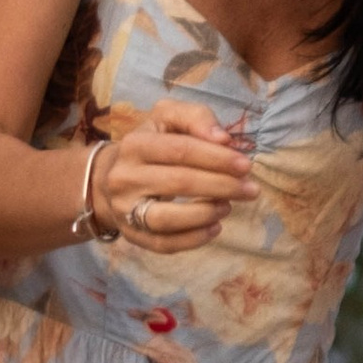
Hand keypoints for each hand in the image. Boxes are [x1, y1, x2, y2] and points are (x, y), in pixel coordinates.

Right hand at [87, 97, 252, 249]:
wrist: (112, 176)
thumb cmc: (152, 143)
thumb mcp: (168, 118)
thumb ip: (196, 117)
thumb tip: (223, 139)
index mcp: (134, 144)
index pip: (181, 150)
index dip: (216, 158)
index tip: (245, 166)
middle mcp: (124, 177)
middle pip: (179, 182)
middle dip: (222, 186)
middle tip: (250, 190)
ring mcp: (125, 209)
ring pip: (168, 218)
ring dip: (206, 214)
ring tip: (228, 206)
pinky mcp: (132, 235)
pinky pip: (164, 244)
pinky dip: (194, 239)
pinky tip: (215, 227)